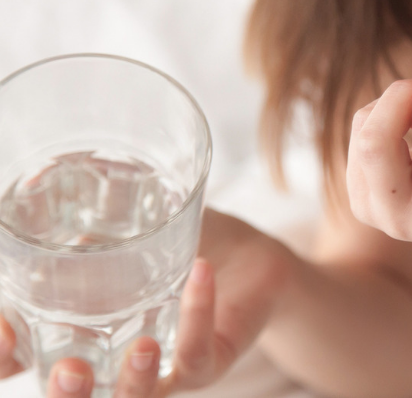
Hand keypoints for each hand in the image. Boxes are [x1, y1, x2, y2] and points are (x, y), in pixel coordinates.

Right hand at [0, 208, 295, 397]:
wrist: (251, 258)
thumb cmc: (185, 245)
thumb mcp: (134, 222)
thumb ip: (93, 207)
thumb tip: (47, 172)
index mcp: (79, 332)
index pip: (25, 359)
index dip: (7, 358)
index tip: (6, 336)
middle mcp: (113, 360)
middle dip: (68, 394)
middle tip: (69, 371)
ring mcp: (161, 367)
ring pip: (139, 395)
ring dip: (135, 379)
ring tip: (141, 345)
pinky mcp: (207, 361)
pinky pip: (198, 351)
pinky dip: (198, 312)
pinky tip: (200, 272)